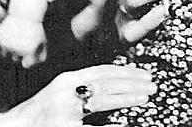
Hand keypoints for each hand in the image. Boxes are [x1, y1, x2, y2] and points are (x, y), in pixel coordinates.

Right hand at [6, 64, 155, 126]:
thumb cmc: (39, 114)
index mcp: (66, 80)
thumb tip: (112, 85)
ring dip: (126, 99)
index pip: (101, 71)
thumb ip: (81, 87)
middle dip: (131, 84)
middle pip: (105, 84)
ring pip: (101, 101)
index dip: (125, 71)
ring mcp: (64, 112)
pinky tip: (125, 124)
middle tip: (152, 85)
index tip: (144, 74)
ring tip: (145, 98)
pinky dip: (110, 126)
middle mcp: (65, 92)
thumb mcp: (59, 93)